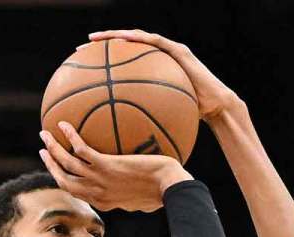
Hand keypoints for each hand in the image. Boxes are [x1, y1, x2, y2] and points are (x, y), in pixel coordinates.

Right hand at [39, 121, 191, 212]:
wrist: (171, 187)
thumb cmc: (166, 192)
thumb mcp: (146, 200)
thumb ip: (135, 195)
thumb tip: (141, 187)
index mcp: (104, 202)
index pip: (77, 192)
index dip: (64, 180)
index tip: (58, 170)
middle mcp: (97, 193)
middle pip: (64, 180)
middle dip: (51, 165)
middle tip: (43, 151)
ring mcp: (100, 180)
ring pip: (66, 165)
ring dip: (52, 149)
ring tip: (44, 134)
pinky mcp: (106, 166)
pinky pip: (81, 149)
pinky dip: (70, 136)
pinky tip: (63, 123)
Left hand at [88, 29, 239, 121]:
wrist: (216, 108)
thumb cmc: (190, 119)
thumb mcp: (159, 122)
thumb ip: (140, 124)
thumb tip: (119, 142)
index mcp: (151, 77)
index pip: (122, 69)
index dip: (100, 69)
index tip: (80, 73)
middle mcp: (157, 62)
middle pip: (123, 51)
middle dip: (100, 50)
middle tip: (77, 54)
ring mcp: (168, 53)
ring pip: (135, 39)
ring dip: (113, 37)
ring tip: (93, 40)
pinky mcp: (178, 50)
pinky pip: (153, 41)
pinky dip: (136, 38)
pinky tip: (120, 40)